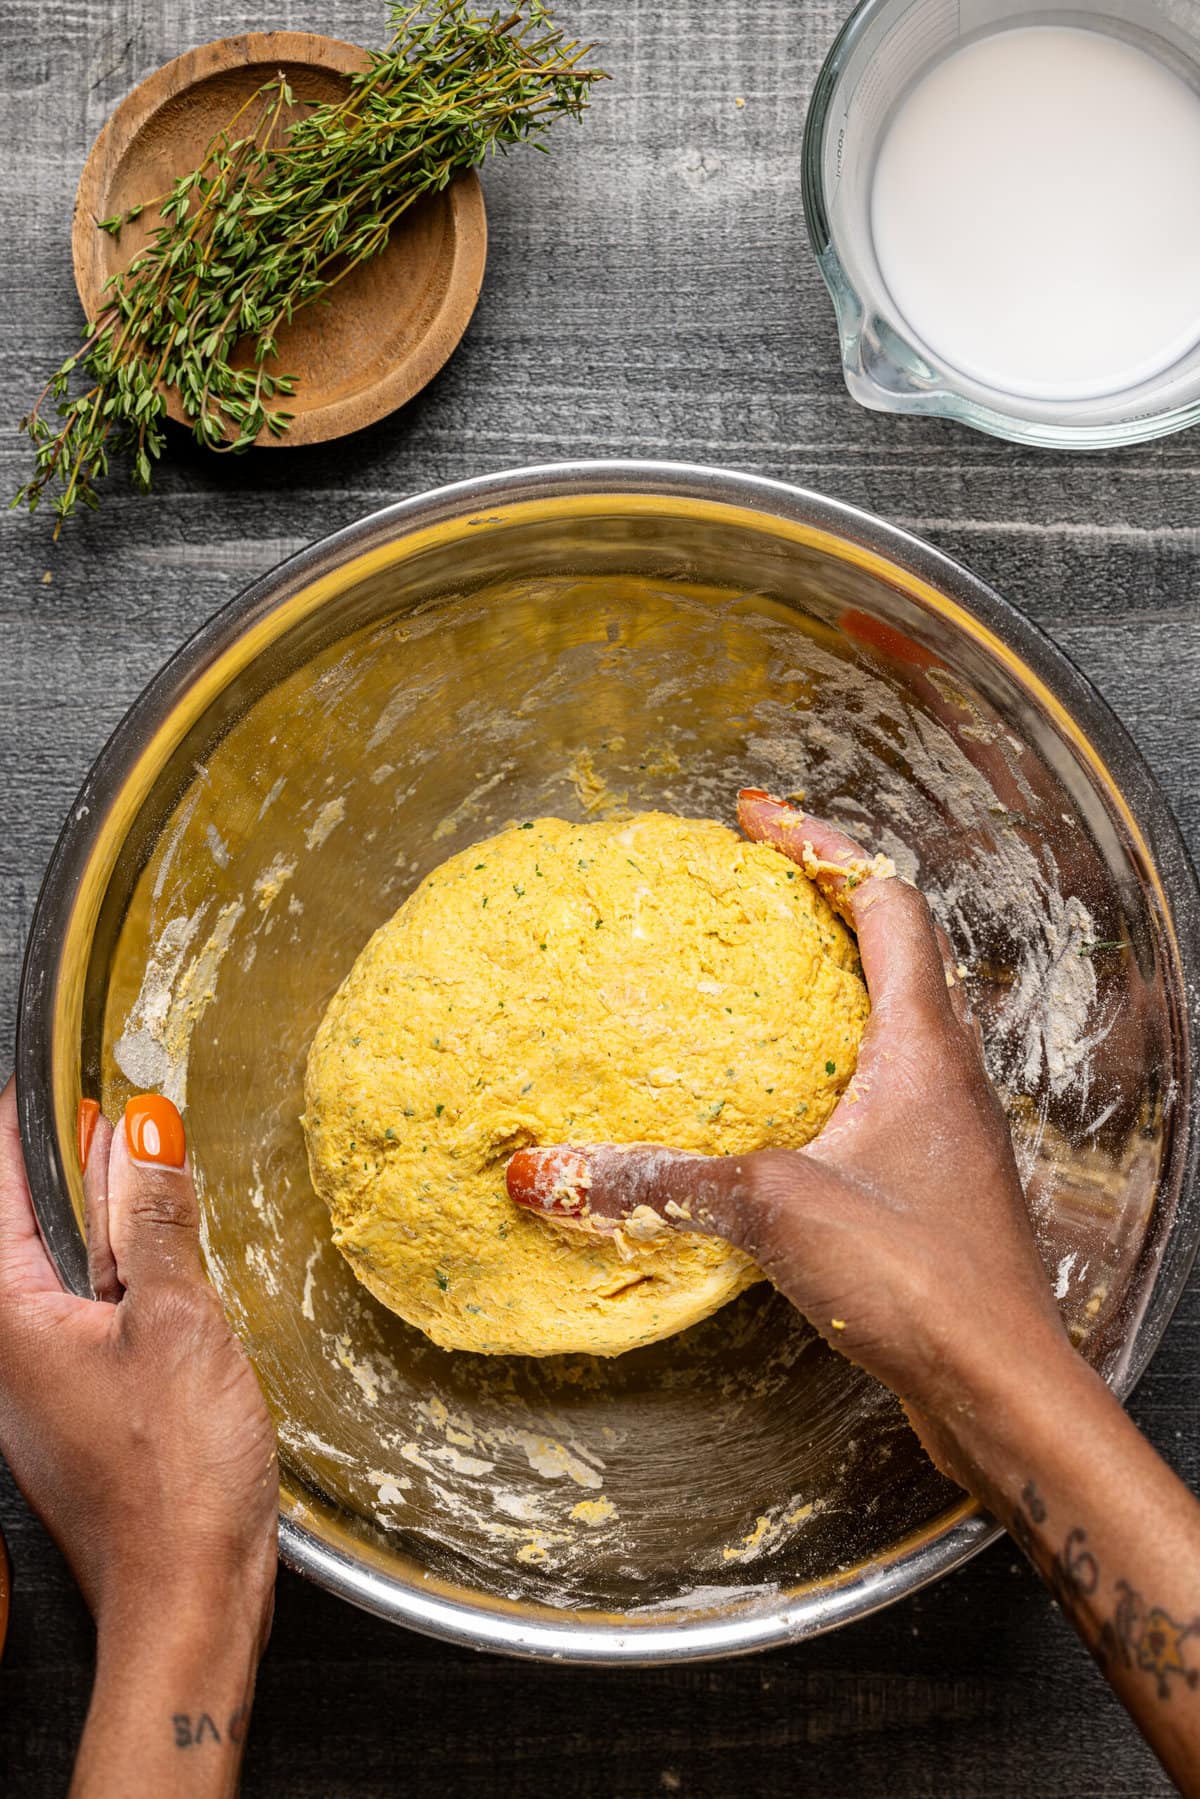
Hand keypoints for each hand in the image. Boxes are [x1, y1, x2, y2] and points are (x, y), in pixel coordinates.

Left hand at [0, 1077, 276, 1795]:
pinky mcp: (89, 1413)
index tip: (43, 1081)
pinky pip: (97, 1316)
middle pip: (35, 1231)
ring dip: (109, 1220)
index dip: (22, 1131)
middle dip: (73, 1167)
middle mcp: (15, 1352)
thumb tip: (146, 1129)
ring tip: (149, 1169)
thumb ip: (157, 1221)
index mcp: (11, 1321)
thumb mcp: (174, 1322)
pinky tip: (172, 1262)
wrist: (188, 1600)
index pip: (1, 1196)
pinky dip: (129, 1273)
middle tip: (115, 1111)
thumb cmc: (173, 1477)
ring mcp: (49, 1387)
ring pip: (70, 1274)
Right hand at [508, 790, 1067, 1477]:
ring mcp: (941, 1128)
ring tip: (745, 982)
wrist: (1000, 1388)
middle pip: (891, 946)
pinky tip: (764, 1107)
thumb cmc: (917, 1277)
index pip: (884, 899)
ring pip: (885, 1020)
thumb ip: (659, 1181)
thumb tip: (546, 1170)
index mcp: (921, 1042)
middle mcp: (944, 1071)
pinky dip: (818, 1065)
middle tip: (745, 886)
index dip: (821, 845)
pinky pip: (874, 1089)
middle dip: (819, 901)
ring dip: (824, 983)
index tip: (754, 818)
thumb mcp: (773, 1208)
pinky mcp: (927, 1183)